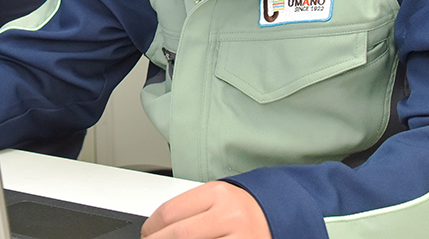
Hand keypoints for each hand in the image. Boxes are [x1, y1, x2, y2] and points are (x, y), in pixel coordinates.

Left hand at [141, 182, 270, 238]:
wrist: (283, 215)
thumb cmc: (245, 208)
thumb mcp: (218, 199)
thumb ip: (191, 210)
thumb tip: (158, 227)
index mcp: (218, 194)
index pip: (170, 212)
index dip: (151, 227)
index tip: (146, 233)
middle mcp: (229, 215)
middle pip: (178, 234)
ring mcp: (240, 237)